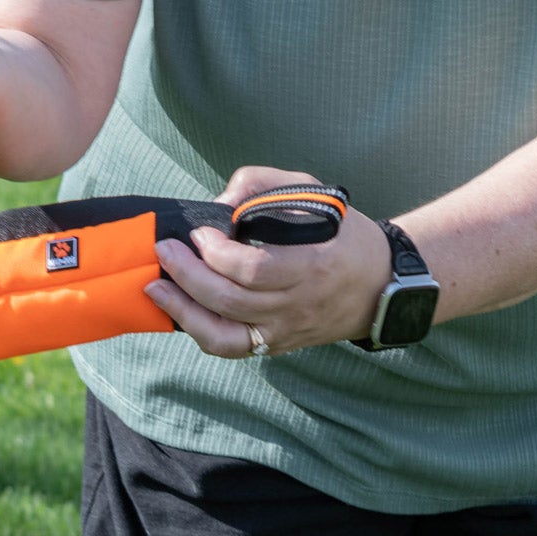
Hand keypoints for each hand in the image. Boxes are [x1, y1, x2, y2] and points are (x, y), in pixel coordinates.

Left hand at [145, 165, 392, 357]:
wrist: (380, 286)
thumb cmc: (344, 233)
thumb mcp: (316, 194)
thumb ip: (266, 187)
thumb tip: (220, 203)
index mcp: (310, 266)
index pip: (252, 270)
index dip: (217, 254)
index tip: (200, 233)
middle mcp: (295, 305)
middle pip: (230, 301)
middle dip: (188, 276)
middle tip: (164, 252)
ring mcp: (282, 331)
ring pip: (223, 335)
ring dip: (183, 311)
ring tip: (156, 288)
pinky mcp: (273, 346)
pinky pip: (229, 348)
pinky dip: (199, 331)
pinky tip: (180, 310)